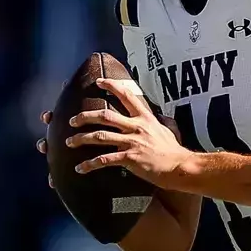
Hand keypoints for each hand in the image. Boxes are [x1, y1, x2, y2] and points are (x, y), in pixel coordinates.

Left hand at [65, 78, 193, 186]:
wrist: (181, 167)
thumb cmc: (174, 151)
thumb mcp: (166, 130)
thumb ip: (156, 123)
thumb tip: (157, 119)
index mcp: (145, 118)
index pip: (126, 96)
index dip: (111, 86)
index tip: (98, 82)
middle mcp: (136, 127)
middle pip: (105, 116)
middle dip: (85, 116)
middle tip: (72, 120)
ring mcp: (132, 142)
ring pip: (100, 136)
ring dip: (81, 139)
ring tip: (69, 142)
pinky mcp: (129, 158)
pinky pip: (104, 160)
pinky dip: (90, 164)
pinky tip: (80, 168)